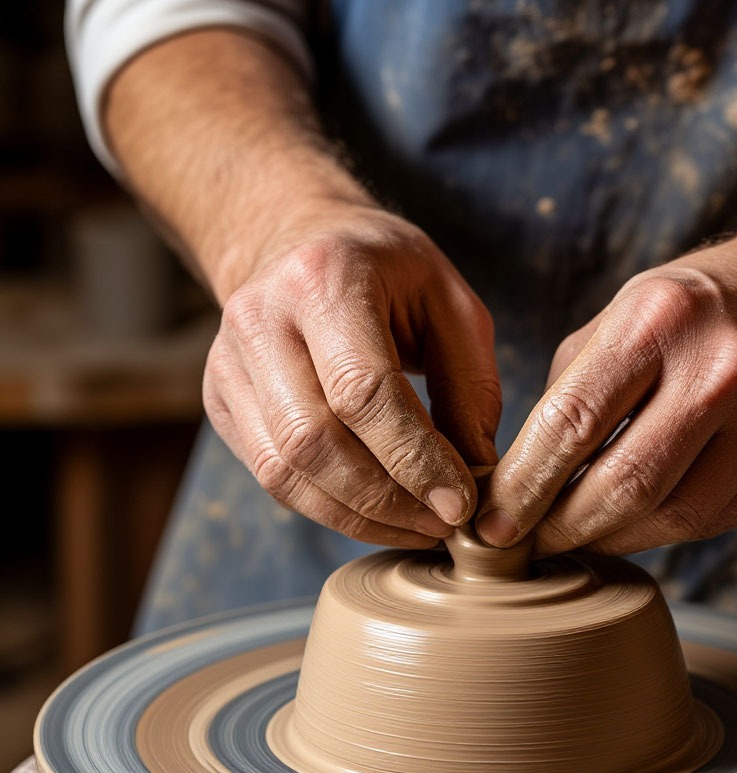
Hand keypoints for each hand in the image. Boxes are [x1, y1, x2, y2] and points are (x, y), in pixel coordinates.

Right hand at [202, 201, 500, 545]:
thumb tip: (477, 476)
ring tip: (418, 527)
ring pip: (285, 471)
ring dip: (359, 517)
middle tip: (443, 524)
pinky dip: (331, 510)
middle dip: (387, 499)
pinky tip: (379, 516)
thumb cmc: (389, 274)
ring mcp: (228, 364)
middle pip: (314, 440)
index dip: (414, 458)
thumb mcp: (451, 305)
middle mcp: (260, 319)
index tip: (460, 502)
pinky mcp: (222, 402)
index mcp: (324, 279)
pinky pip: (273, 478)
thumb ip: (470, 387)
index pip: (362, 390)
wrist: (297, 242)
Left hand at [478, 235, 736, 555]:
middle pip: (622, 486)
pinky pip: (710, 521)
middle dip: (560, 528)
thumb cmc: (699, 308)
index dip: (522, 486)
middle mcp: (723, 370)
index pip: (572, 423)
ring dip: (608, 539)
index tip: (489, 525)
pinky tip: (631, 524)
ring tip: (572, 537)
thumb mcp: (626, 313)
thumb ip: (572, 389)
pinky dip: (659, 531)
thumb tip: (520, 476)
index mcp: (660, 320)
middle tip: (525, 546)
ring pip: (669, 519)